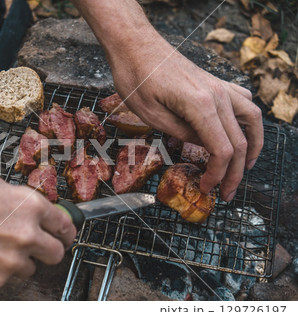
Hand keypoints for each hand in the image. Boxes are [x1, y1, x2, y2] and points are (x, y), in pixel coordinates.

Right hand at [0, 168, 75, 288]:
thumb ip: (15, 196)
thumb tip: (26, 206)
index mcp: (28, 205)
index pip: (64, 225)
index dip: (65, 230)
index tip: (64, 233)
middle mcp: (25, 234)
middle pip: (57, 253)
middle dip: (48, 248)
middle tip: (35, 245)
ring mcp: (9, 261)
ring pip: (30, 268)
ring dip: (20, 260)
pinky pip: (6, 279)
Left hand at [73, 0, 263, 200]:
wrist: (135, 45)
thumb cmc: (135, 77)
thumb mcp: (151, 114)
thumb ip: (181, 133)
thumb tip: (202, 146)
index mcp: (200, 105)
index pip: (222, 150)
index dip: (218, 174)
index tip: (207, 187)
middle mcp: (217, 95)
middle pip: (240, 141)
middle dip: (234, 172)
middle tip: (226, 192)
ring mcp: (219, 86)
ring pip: (252, 120)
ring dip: (252, 147)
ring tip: (244, 167)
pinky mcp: (215, 82)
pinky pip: (243, 102)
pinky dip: (248, 122)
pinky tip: (241, 131)